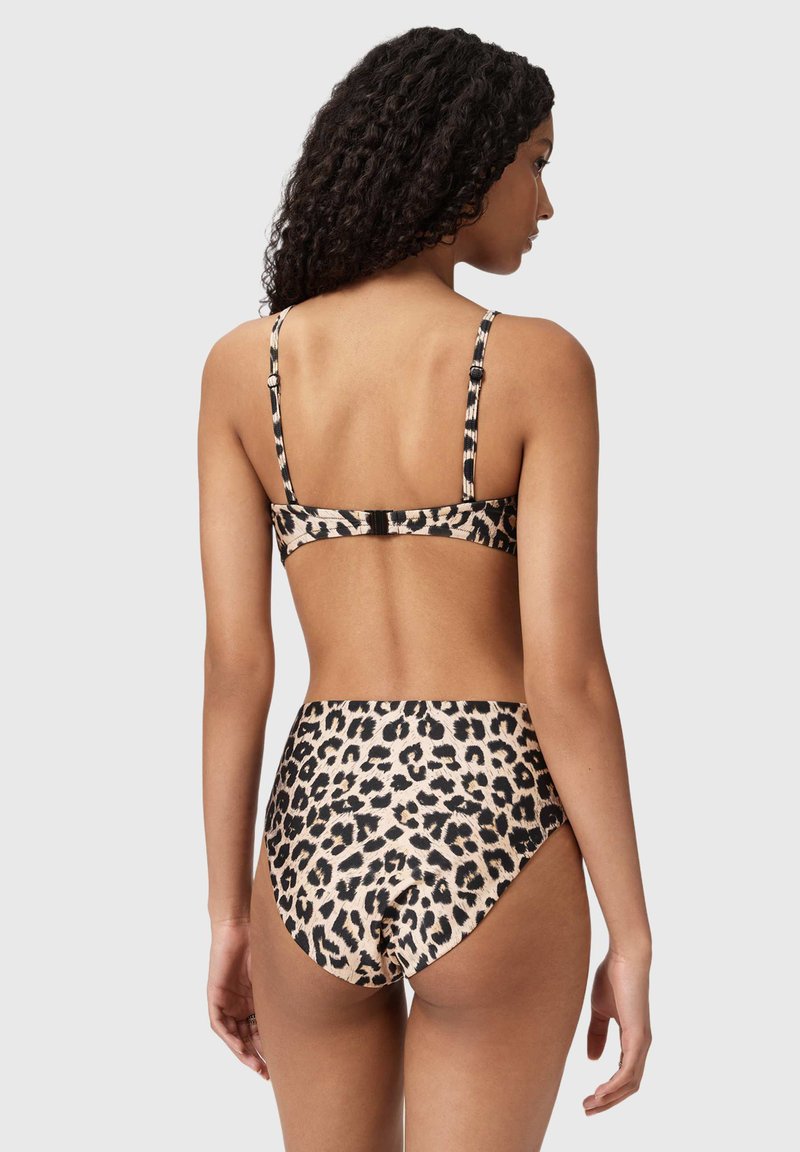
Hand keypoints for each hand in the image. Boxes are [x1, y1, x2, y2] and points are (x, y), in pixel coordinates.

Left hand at [207, 919, 268, 1078]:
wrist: (242, 924)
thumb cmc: (264, 941)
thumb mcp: (276, 974)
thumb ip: (283, 992)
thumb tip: (311, 1007)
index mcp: (256, 998)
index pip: (261, 1029)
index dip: (269, 1046)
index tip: (280, 1063)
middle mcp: (241, 1002)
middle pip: (247, 1036)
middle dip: (256, 1056)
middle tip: (267, 1073)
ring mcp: (227, 999)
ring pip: (233, 1034)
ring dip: (243, 1052)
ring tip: (256, 1066)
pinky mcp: (216, 995)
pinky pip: (219, 1023)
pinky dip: (229, 1037)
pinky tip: (240, 1048)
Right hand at [583, 946, 651, 1113]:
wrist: (624, 957)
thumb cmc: (612, 977)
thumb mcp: (600, 1010)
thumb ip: (597, 1034)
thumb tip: (594, 1060)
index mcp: (633, 1038)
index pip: (624, 1074)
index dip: (608, 1089)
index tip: (588, 1098)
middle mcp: (641, 1044)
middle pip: (629, 1086)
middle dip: (608, 1101)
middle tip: (587, 1109)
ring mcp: (642, 1042)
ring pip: (629, 1083)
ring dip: (609, 1098)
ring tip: (590, 1105)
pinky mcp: (638, 1037)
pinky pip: (627, 1071)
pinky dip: (614, 1086)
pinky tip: (601, 1093)